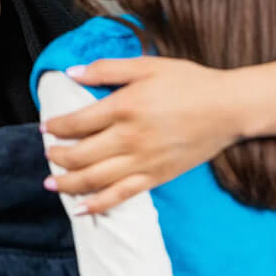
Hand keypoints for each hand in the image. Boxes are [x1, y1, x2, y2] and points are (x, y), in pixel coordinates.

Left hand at [42, 56, 241, 213]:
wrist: (229, 108)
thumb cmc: (188, 82)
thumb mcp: (145, 66)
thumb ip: (106, 69)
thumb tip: (71, 71)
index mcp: (123, 107)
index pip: (76, 123)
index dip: (56, 127)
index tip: (46, 128)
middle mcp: (129, 138)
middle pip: (80, 155)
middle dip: (57, 156)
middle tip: (48, 154)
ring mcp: (143, 161)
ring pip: (95, 179)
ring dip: (68, 183)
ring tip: (51, 183)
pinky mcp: (157, 177)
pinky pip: (121, 196)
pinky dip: (98, 205)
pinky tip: (81, 209)